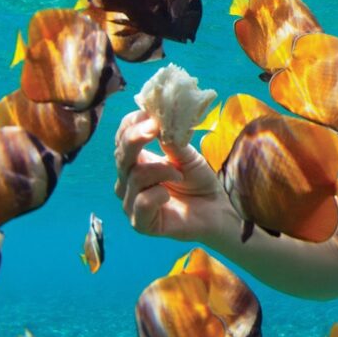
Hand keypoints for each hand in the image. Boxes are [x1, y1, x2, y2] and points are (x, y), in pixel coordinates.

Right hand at [114, 110, 234, 241]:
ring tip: (180, 173)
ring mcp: (131, 203)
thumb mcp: (186, 155)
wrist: (216, 209)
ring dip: (161, 170)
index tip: (150, 113)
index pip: (122, 139)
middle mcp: (127, 181)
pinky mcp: (141, 223)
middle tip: (155, 127)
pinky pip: (141, 202)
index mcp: (136, 161)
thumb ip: (171, 140)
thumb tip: (158, 117)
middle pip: (121, 155)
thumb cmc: (199, 181)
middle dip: (136, 138)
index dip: (132, 124)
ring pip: (134, 177)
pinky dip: (157, 194)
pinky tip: (168, 194)